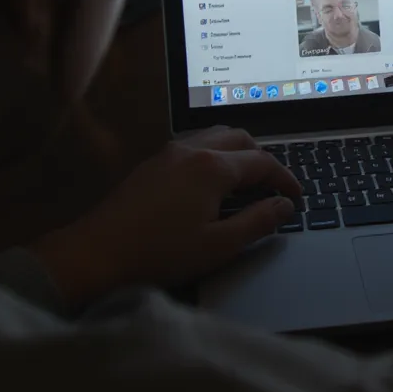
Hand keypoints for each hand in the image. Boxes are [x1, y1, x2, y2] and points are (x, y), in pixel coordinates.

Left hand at [31, 126, 301, 308]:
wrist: (96, 253)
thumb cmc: (160, 253)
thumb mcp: (219, 245)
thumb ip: (258, 222)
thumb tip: (284, 206)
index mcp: (212, 167)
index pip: (264, 162)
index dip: (286, 179)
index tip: (296, 199)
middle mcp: (192, 150)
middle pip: (241, 139)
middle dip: (264, 159)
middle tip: (274, 188)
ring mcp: (168, 153)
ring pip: (215, 137)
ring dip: (238, 153)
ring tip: (247, 184)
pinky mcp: (152, 164)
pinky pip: (194, 146)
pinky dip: (215, 156)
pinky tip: (211, 185)